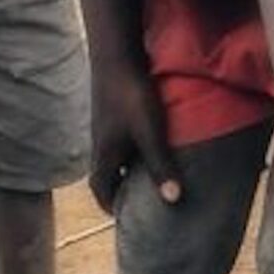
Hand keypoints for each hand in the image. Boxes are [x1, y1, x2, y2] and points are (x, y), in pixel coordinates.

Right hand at [88, 56, 179, 210]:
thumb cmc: (132, 96)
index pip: (101, 189)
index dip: (112, 205)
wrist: (116, 55)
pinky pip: (123, 139)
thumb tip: (173, 200)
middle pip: (108, 174)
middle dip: (123, 188)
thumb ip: (161, 165)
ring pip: (116, 156)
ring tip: (154, 174)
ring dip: (130, 167)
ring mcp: (106, 126)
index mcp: (104, 155)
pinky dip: (135, 148)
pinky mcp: (115, 111)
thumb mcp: (150, 134)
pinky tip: (155, 142)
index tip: (127, 217)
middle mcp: (101, 144)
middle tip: (143, 200)